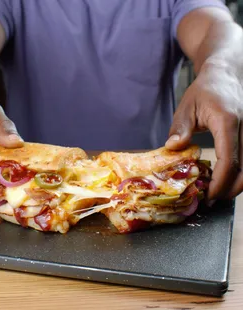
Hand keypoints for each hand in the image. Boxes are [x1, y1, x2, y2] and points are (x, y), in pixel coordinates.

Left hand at [165, 64, 242, 199]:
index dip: (220, 182)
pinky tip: (227, 176)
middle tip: (212, 199)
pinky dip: (241, 172)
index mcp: (228, 122)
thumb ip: (180, 128)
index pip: (229, 160)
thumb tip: (172, 148)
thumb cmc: (205, 89)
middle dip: (230, 189)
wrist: (227, 74)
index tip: (208, 195)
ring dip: (238, 183)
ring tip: (219, 191)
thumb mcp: (187, 106)